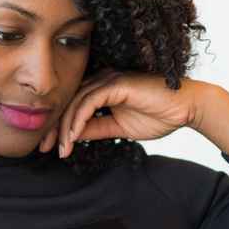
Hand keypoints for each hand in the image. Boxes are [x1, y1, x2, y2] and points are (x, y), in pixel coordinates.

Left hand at [38, 71, 206, 157]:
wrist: (186, 108)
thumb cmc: (159, 115)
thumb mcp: (119, 128)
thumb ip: (96, 129)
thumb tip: (73, 137)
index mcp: (102, 89)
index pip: (72, 106)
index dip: (58, 127)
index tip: (49, 148)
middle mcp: (102, 80)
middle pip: (68, 103)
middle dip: (53, 127)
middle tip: (42, 148)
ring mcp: (109, 79)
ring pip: (76, 103)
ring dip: (65, 128)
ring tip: (60, 149)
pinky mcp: (117, 83)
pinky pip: (90, 102)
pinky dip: (78, 120)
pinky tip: (73, 137)